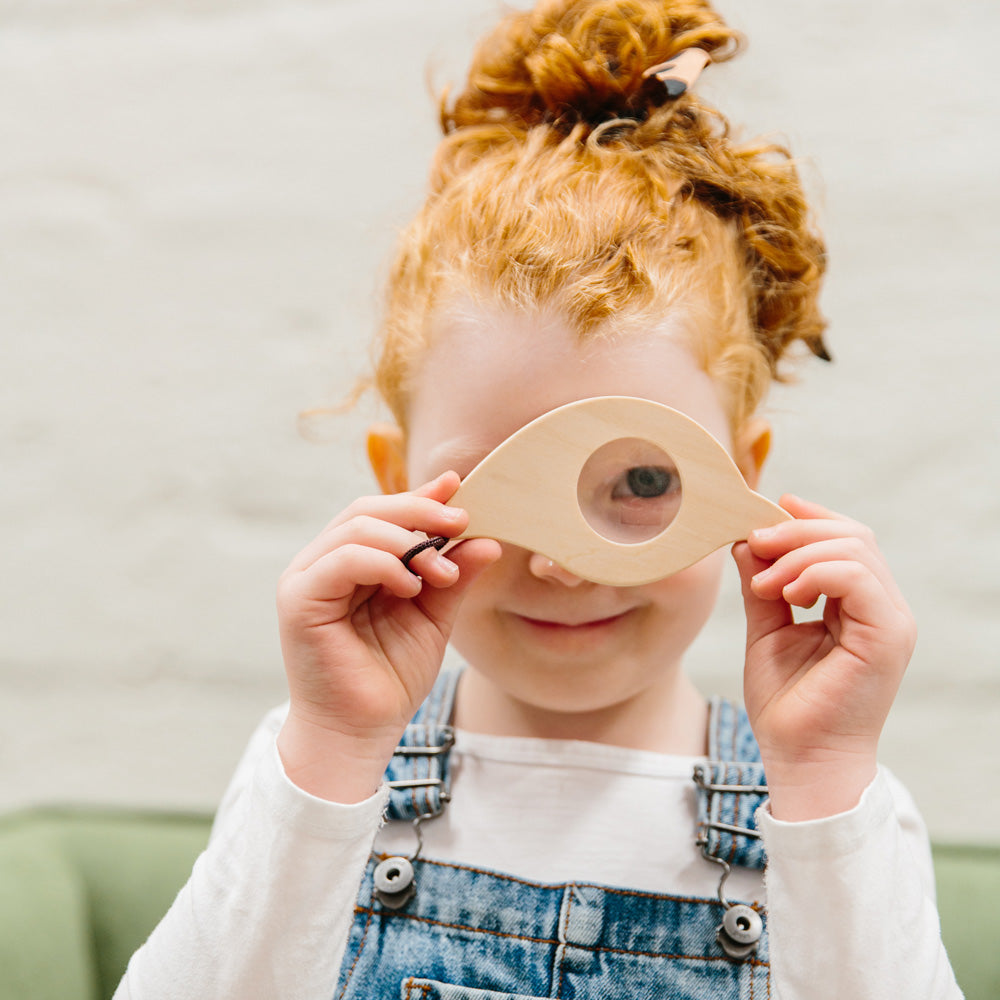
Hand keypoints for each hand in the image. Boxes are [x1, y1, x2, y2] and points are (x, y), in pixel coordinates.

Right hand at [275, 471, 500, 801]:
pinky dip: (384, 562)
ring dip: (409, 540)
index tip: (457, 485)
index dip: (419, 496)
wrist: (361, 733)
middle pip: (368, 509)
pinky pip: (344, 558)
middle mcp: (323, 562)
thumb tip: (486, 541)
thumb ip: (453, 578)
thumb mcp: (433, 617)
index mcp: (351, 562)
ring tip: (442, 571)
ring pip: (357, 527)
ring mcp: (307, 577)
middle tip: (461, 521)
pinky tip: (411, 586)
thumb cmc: (390, 678)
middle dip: (419, 510)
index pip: (382, 513)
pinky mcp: (299, 598)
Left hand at [732, 495, 916, 820]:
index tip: (764, 513)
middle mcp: (882, 608)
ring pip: (854, 549)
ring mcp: (890, 622)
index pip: (847, 539)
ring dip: (798, 552)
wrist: (799, 759)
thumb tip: (746, 540)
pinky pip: (856, 578)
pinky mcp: (887, 637)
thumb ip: (763, 585)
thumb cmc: (787, 704)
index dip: (808, 518)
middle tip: (754, 542)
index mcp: (859, 605)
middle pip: (852, 536)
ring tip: (763, 579)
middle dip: (796, 530)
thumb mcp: (766, 630)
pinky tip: (785, 590)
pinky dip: (814, 571)